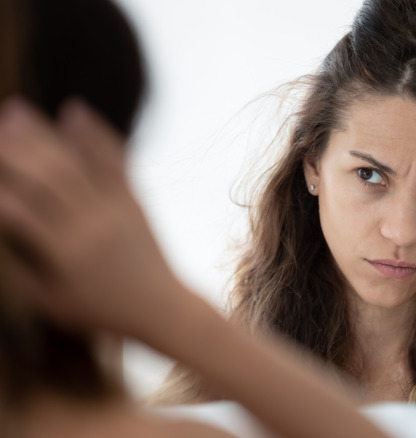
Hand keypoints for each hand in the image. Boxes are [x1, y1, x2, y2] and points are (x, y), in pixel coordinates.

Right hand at [0, 98, 184, 338]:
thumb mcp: (50, 300)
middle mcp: (91, 225)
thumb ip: (20, 265)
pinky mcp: (134, 200)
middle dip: (12, 150)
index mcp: (66, 254)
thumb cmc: (99, 310)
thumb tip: (0, 229)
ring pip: (77, 163)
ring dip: (44, 134)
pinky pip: (115, 162)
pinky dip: (95, 134)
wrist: (161, 307)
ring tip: (15, 110)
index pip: (18, 212)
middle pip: (46, 177)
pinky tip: (74, 110)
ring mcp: (117, 209)